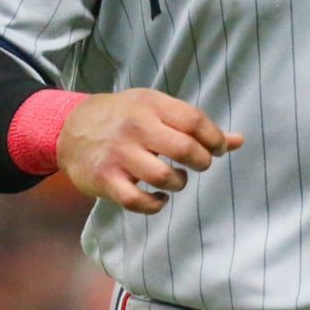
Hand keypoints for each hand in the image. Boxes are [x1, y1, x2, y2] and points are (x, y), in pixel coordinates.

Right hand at [56, 89, 243, 214]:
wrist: (70, 127)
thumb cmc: (124, 116)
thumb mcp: (157, 109)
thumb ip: (196, 125)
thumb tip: (239, 141)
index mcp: (152, 105)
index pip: (195, 121)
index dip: (214, 138)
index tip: (217, 148)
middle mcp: (136, 127)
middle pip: (184, 149)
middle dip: (201, 161)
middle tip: (199, 164)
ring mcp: (119, 154)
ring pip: (163, 176)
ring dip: (179, 182)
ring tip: (176, 179)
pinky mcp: (105, 179)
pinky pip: (137, 201)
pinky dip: (155, 204)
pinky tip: (160, 197)